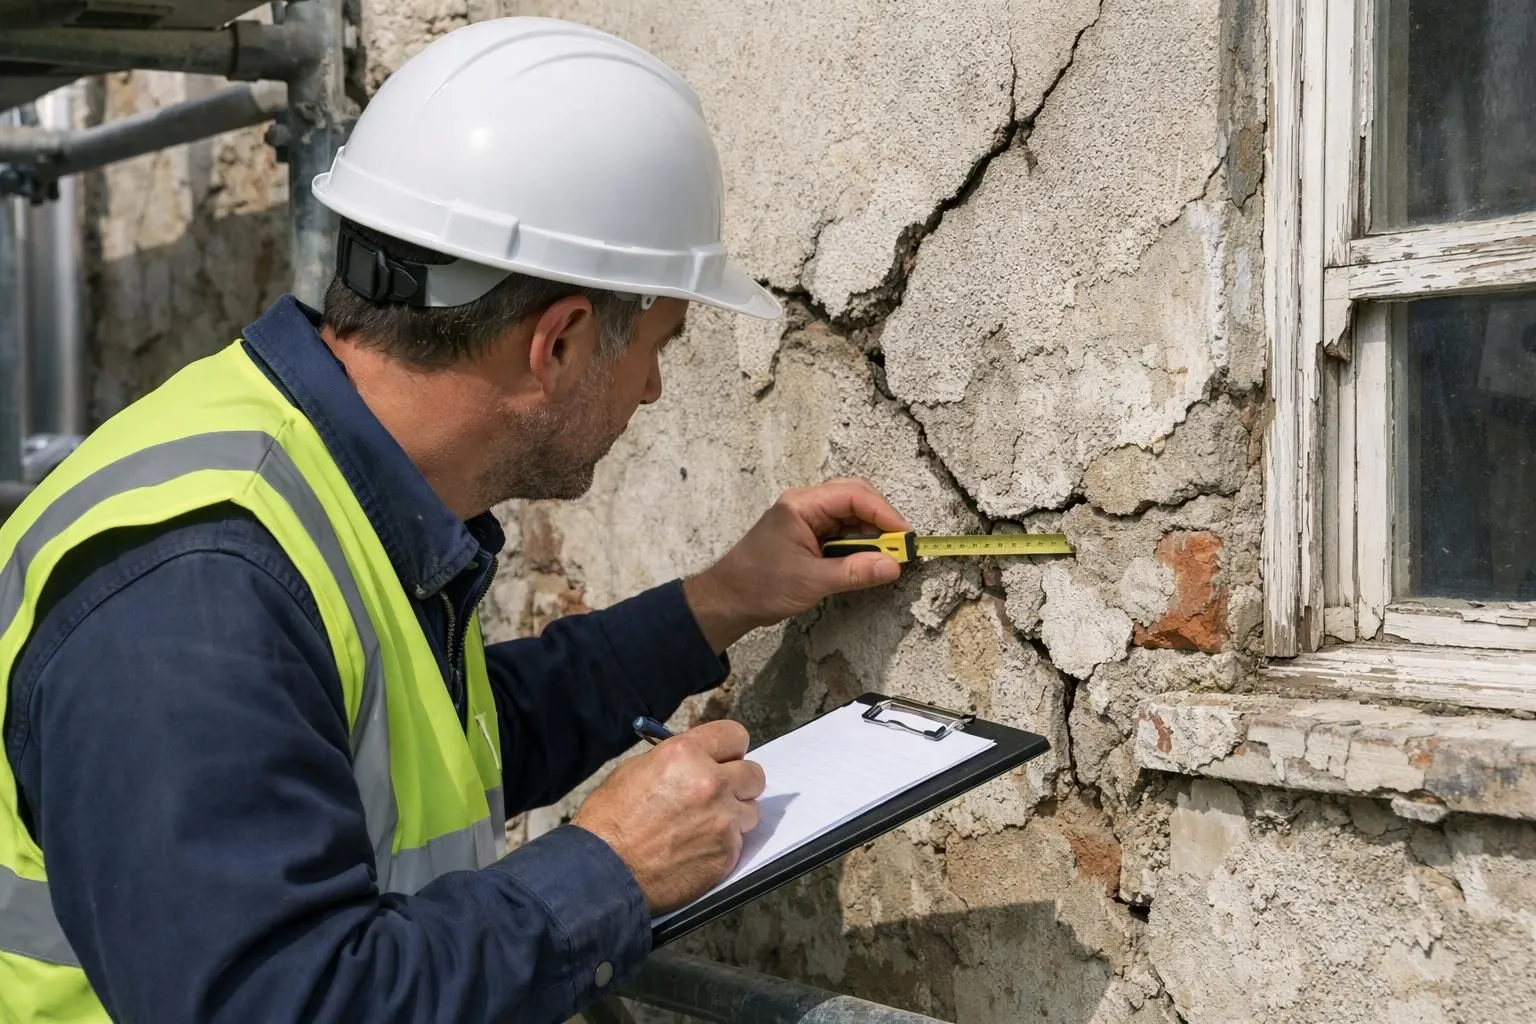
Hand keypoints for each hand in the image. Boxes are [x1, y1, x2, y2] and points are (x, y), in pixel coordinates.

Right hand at [570, 720, 765, 912]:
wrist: (604, 872)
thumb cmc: (609, 822)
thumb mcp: (634, 771)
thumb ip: (675, 761)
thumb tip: (698, 760)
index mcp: (685, 755)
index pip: (735, 735)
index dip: (731, 748)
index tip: (727, 759)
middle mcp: (711, 783)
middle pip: (754, 774)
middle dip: (739, 783)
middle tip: (720, 794)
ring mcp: (723, 819)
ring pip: (750, 811)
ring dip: (733, 817)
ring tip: (703, 827)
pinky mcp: (727, 853)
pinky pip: (738, 842)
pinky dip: (722, 846)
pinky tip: (696, 851)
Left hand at [684, 478, 910, 651]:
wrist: (727, 600)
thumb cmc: (759, 586)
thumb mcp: (812, 581)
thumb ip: (855, 572)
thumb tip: (893, 566)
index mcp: (801, 505)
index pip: (854, 495)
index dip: (885, 514)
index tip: (905, 538)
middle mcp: (805, 505)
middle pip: (856, 498)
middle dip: (882, 521)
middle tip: (901, 547)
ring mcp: (806, 519)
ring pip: (851, 515)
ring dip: (871, 535)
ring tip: (887, 558)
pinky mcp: (807, 535)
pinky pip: (841, 531)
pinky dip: (858, 545)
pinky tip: (866, 561)